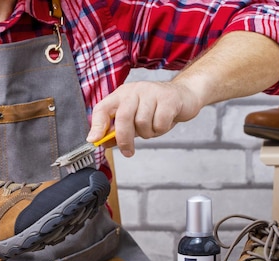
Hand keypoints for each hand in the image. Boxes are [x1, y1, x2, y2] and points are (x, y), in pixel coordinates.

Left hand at [87, 80, 201, 156]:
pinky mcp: (168, 99)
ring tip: (153, 127)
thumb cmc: (156, 109)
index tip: (94, 140)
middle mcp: (134, 91)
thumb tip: (102, 142)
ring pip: (142, 123)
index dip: (97, 125)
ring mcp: (151, 93)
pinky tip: (164, 122)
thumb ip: (118, 130)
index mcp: (122, 95)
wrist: (184, 96)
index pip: (103, 108)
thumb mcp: (134, 118)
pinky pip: (159, 123)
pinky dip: (161, 129)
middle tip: (128, 151)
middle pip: (123, 118)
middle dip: (124, 139)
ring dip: (148, 133)